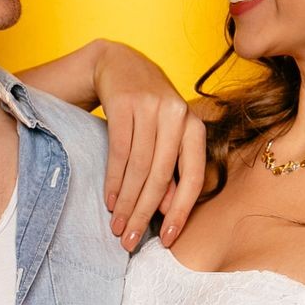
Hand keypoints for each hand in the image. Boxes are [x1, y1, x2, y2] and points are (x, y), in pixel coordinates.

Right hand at [95, 43, 203, 250]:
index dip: (181, 212)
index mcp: (195, 127)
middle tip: (131, 241)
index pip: (193, 177)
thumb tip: (166, 213)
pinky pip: (119, 151)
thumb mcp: (164, 137)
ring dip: (126, 202)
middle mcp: (177, 115)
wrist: (119, 64)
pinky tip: (109, 200)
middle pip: (162, 176)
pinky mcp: (124, 103)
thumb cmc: (146, 110)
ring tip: (117, 226)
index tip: (168, 240)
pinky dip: (113, 180)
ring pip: (139, 167)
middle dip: (145, 213)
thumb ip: (169, 171)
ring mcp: (151, 107)